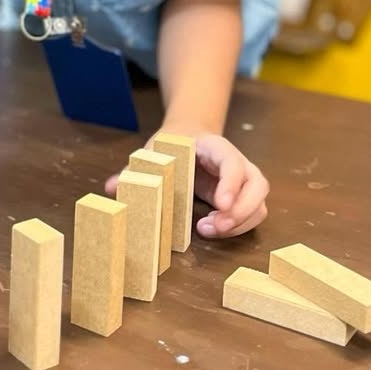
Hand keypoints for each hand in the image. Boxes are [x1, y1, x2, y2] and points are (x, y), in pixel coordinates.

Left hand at [106, 131, 268, 239]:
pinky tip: (212, 230)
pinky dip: (238, 227)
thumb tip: (111, 187)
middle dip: (240, 211)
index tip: (220, 204)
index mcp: (216, 146)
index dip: (231, 184)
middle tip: (213, 225)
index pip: (232, 162)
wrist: (189, 139)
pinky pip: (253, 214)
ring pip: (259, 204)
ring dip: (239, 223)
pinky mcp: (244, 197)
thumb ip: (134, 169)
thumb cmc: (173, 146)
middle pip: (258, 185)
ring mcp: (245, 181)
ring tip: (207, 230)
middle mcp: (238, 163)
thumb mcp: (154, 152)